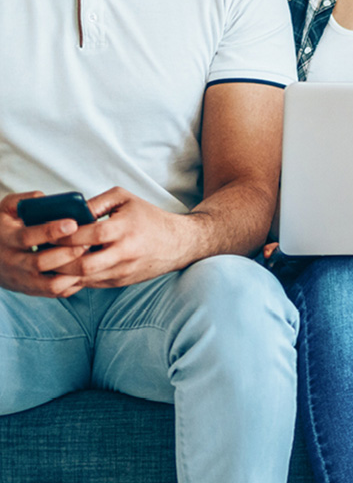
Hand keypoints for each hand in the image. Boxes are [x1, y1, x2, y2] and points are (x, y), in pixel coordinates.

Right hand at [0, 192, 87, 297]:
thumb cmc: (3, 227)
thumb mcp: (5, 210)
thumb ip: (23, 202)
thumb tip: (44, 199)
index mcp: (6, 239)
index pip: (28, 237)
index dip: (51, 231)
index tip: (73, 223)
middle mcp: (12, 262)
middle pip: (41, 262)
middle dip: (68, 253)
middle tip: (89, 242)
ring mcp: (22, 279)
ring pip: (51, 284)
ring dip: (73, 273)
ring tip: (89, 259)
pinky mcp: (31, 290)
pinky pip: (55, 293)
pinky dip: (72, 284)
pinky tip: (85, 271)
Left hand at [53, 187, 188, 287]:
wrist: (179, 243)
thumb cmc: (149, 217)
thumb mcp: (125, 199)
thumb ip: (95, 202)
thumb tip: (68, 212)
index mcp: (124, 229)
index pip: (89, 235)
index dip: (66, 235)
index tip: (49, 231)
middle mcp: (125, 253)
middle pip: (83, 264)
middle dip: (59, 260)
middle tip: (43, 251)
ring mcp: (123, 271)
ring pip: (85, 278)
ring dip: (64, 272)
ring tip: (49, 261)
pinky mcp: (121, 281)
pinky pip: (92, 283)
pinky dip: (75, 278)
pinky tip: (64, 269)